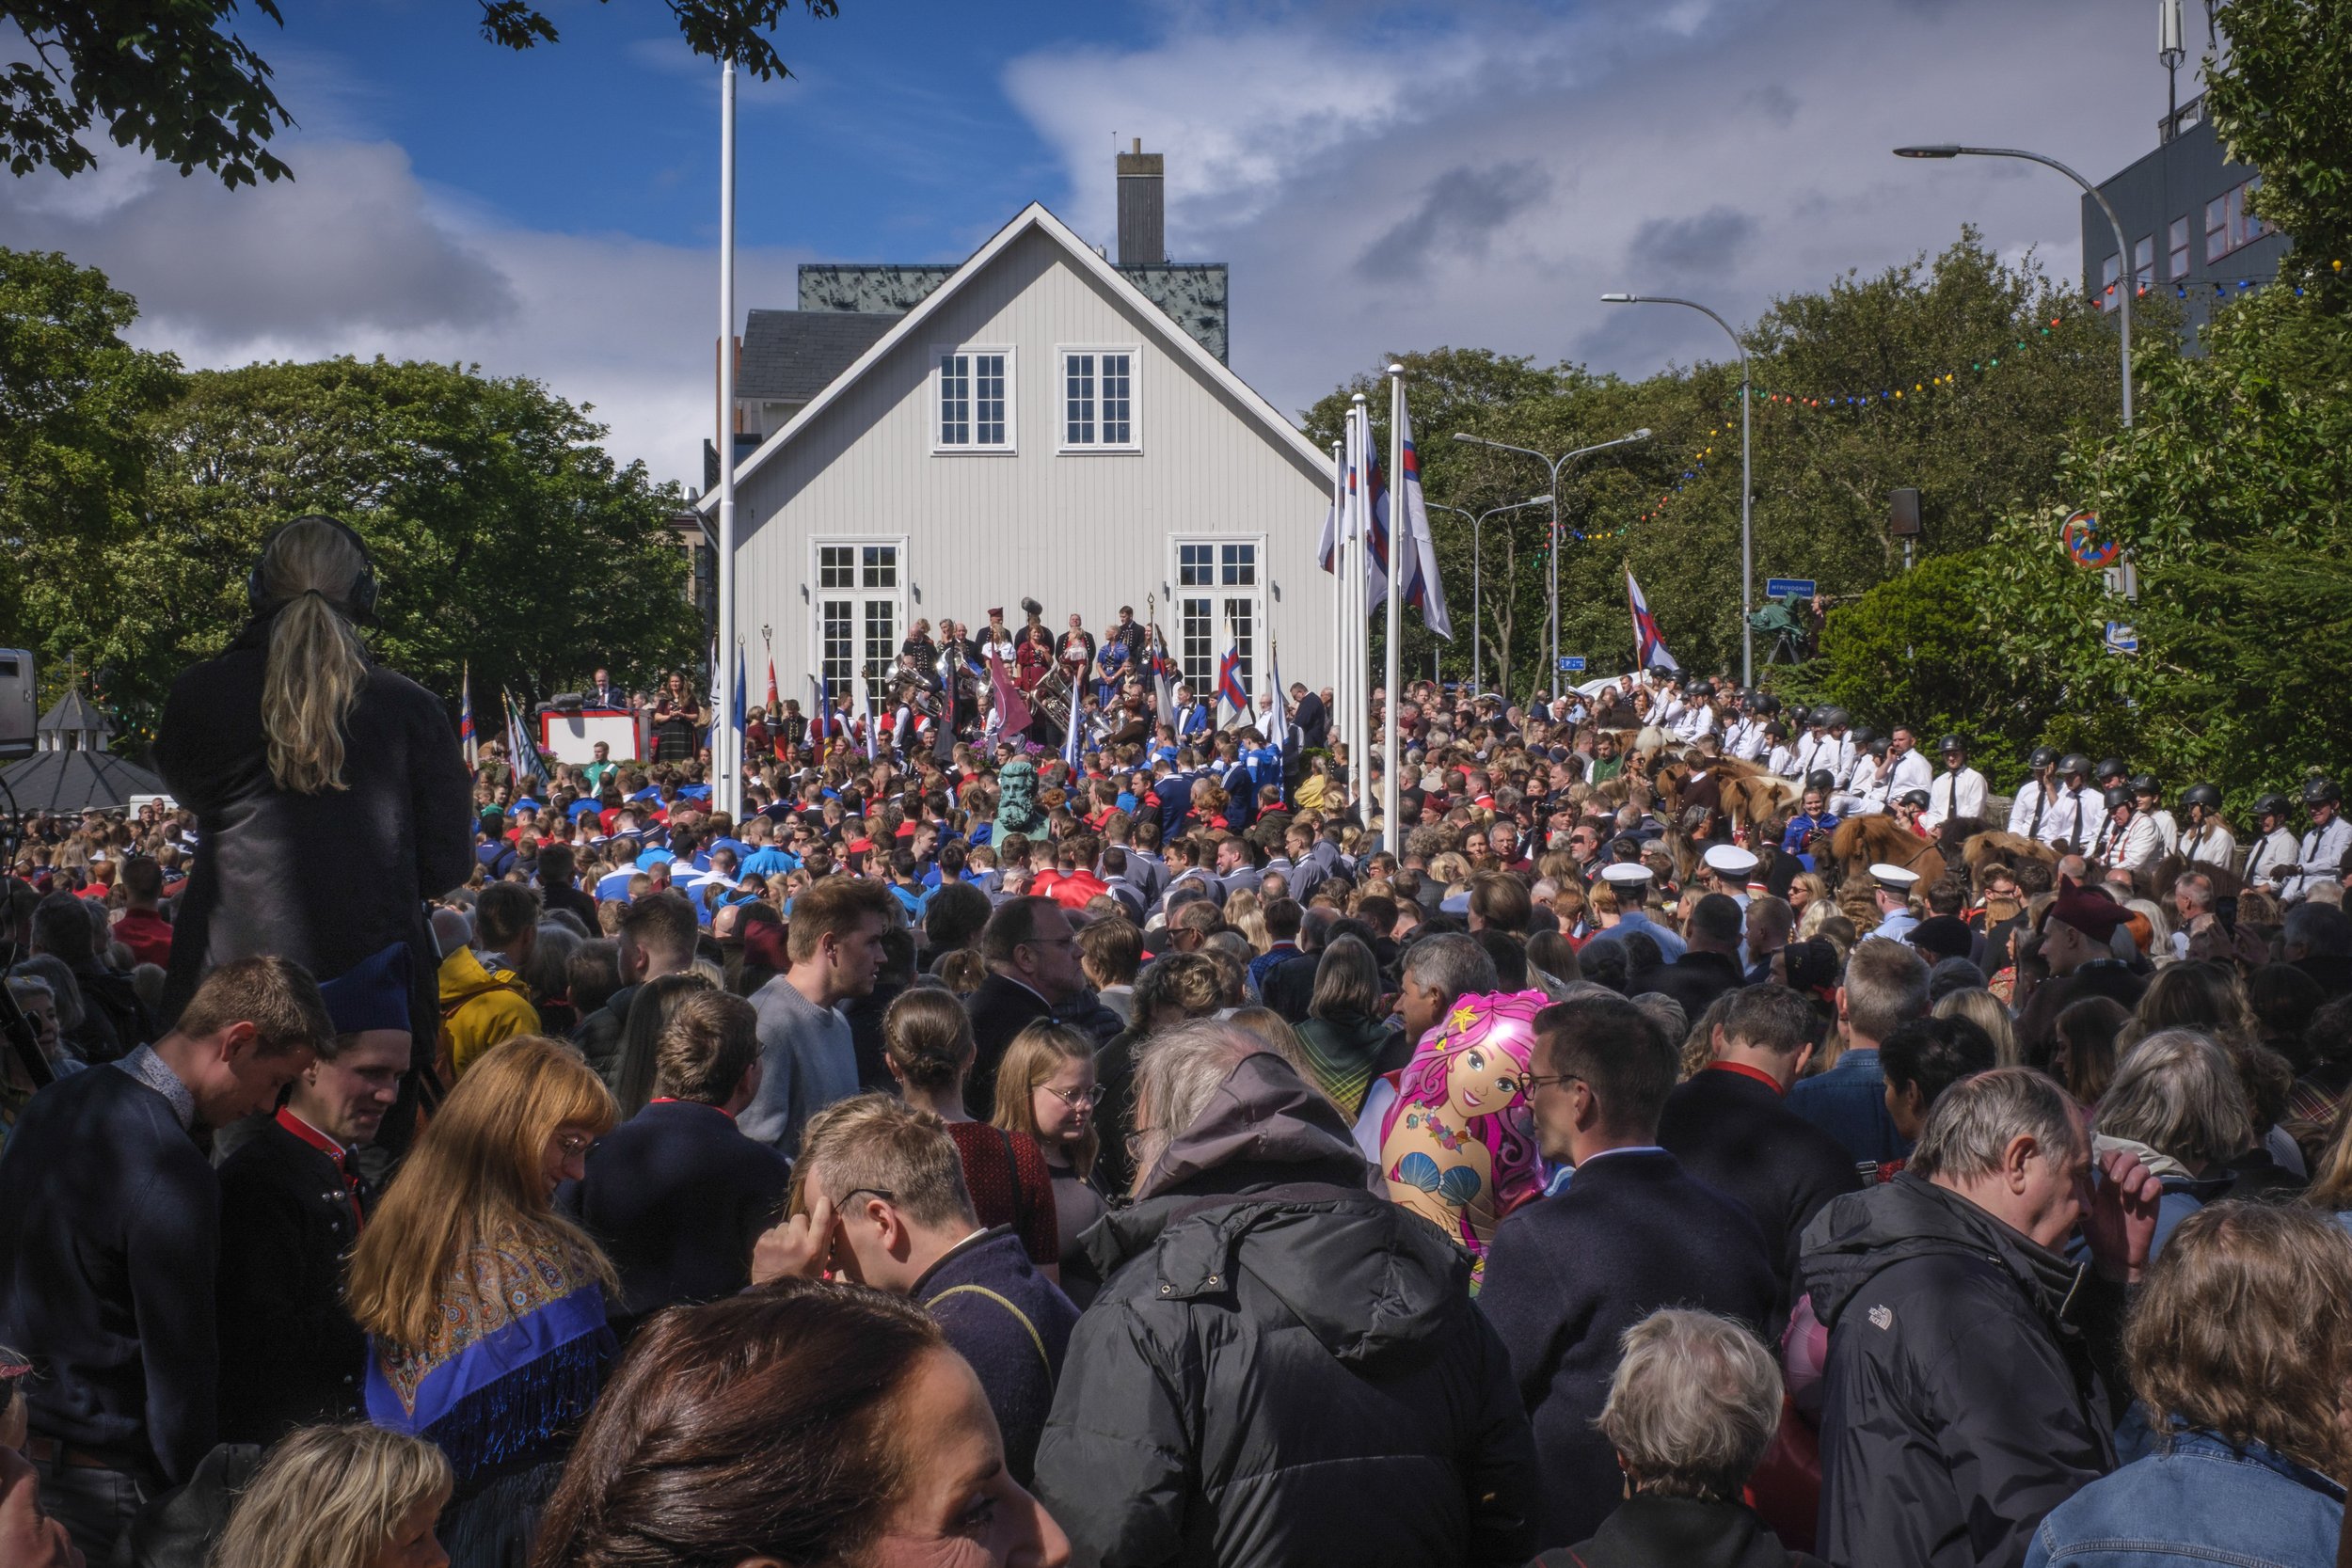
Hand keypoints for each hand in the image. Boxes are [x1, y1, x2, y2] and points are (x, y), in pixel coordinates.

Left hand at [750, 1192, 833, 1285]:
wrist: (775, 1295)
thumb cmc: (803, 1278)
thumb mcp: (820, 1261)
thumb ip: (826, 1238)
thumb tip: (834, 1215)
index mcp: (813, 1248)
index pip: (821, 1220)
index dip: (823, 1207)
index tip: (823, 1199)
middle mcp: (796, 1242)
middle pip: (800, 1218)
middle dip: (799, 1226)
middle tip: (797, 1241)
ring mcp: (778, 1242)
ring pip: (784, 1225)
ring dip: (785, 1234)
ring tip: (784, 1251)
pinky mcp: (762, 1243)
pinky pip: (771, 1232)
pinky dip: (773, 1240)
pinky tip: (774, 1253)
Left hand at [2081, 1145, 2161, 1283]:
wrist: (2114, 1256)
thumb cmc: (2098, 1232)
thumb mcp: (2087, 1208)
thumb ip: (2085, 1188)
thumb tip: (2079, 1167)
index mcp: (2106, 1182)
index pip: (2112, 1156)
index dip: (2109, 1157)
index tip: (2102, 1169)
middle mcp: (2124, 1184)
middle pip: (2131, 1157)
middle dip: (2123, 1163)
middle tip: (2115, 1179)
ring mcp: (2139, 1192)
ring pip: (2144, 1168)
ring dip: (2135, 1174)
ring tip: (2128, 1191)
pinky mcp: (2152, 1203)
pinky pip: (2157, 1184)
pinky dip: (2150, 1186)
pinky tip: (2141, 1198)